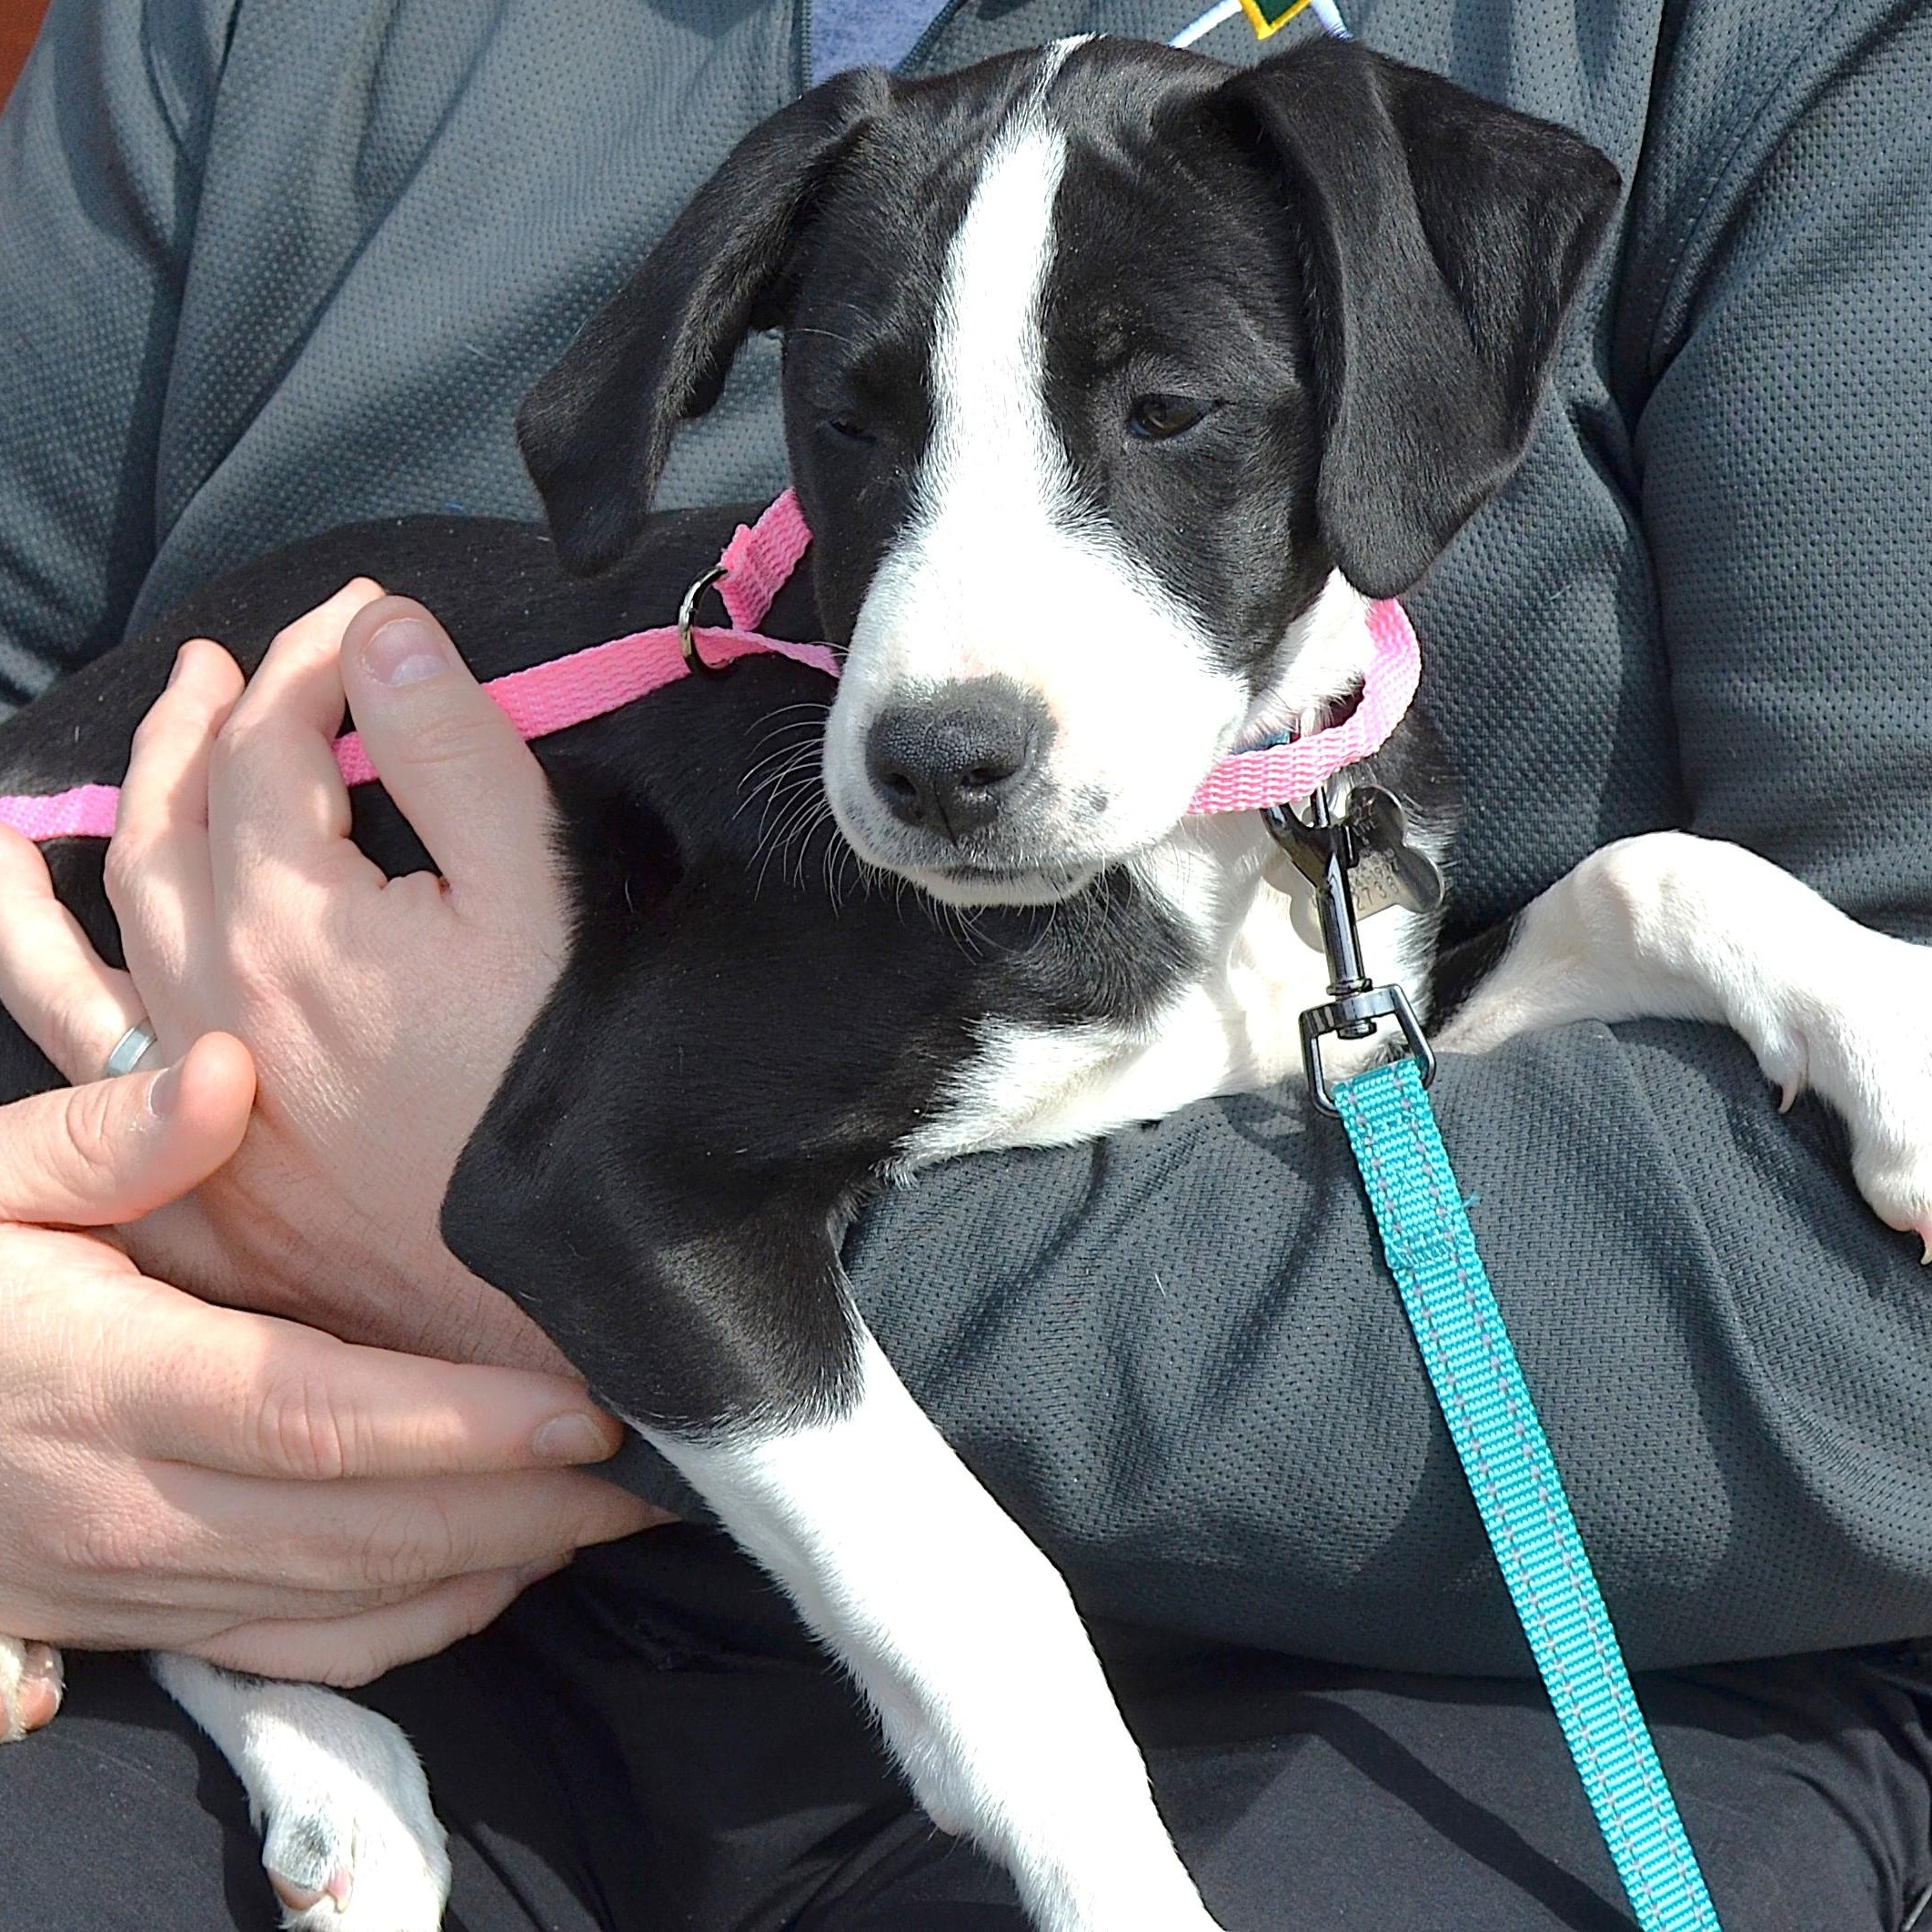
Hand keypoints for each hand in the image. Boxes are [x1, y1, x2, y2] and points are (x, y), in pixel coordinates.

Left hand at [0, 584, 569, 1367]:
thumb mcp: (537, 906)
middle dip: (213, 718)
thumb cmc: (560, 1099)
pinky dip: (40, 969)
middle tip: (244, 662)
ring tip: (127, 759)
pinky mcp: (195, 1173)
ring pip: (102, 920)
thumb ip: (458, 754)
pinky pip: (79, 1049)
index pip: (278, 742)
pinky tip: (34, 938)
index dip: (320, 658)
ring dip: (121, 815)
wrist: (550, 1301)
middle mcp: (207, 996)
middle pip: (178, 815)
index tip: (366, 618)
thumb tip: (384, 634)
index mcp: (290, 919)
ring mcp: (188, 1089)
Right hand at [0, 1034, 652, 1695]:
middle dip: (525, 1503)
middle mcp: (130, 1504)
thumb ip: (101, 1138)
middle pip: (361, 1525)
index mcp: (106, 1379)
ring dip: (493, 1562)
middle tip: (660, 1465)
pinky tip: (498, 1574)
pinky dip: (413, 1624)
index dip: (459, 1423)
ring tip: (614, 1513)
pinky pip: (295, 1649)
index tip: (584, 1404)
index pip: (313, 1416)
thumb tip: (227, 1077)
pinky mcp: (137, 1621)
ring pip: (344, 1600)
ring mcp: (134, 1583)